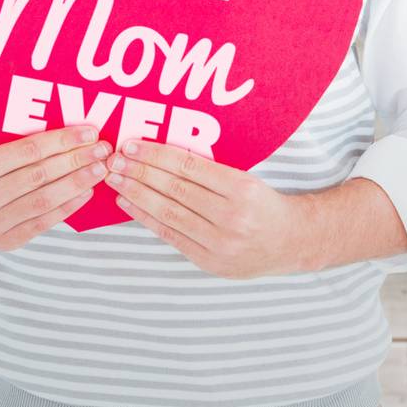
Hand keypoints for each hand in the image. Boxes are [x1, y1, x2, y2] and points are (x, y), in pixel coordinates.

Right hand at [0, 124, 110, 250]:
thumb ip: (18, 138)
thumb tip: (69, 130)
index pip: (28, 151)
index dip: (62, 141)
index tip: (89, 132)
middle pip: (40, 176)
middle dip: (76, 160)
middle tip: (102, 150)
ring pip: (45, 201)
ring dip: (78, 184)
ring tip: (99, 170)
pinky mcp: (4, 241)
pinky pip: (43, 222)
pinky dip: (68, 207)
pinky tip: (86, 193)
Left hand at [103, 138, 314, 278]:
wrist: (292, 241)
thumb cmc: (264, 203)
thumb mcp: (245, 179)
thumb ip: (208, 171)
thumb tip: (160, 155)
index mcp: (241, 188)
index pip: (189, 166)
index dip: (156, 154)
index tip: (132, 145)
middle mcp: (231, 216)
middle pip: (175, 189)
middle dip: (140, 172)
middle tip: (114, 159)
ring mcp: (220, 242)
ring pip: (169, 212)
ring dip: (137, 194)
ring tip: (115, 179)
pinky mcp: (210, 261)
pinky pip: (171, 235)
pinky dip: (146, 218)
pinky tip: (127, 204)